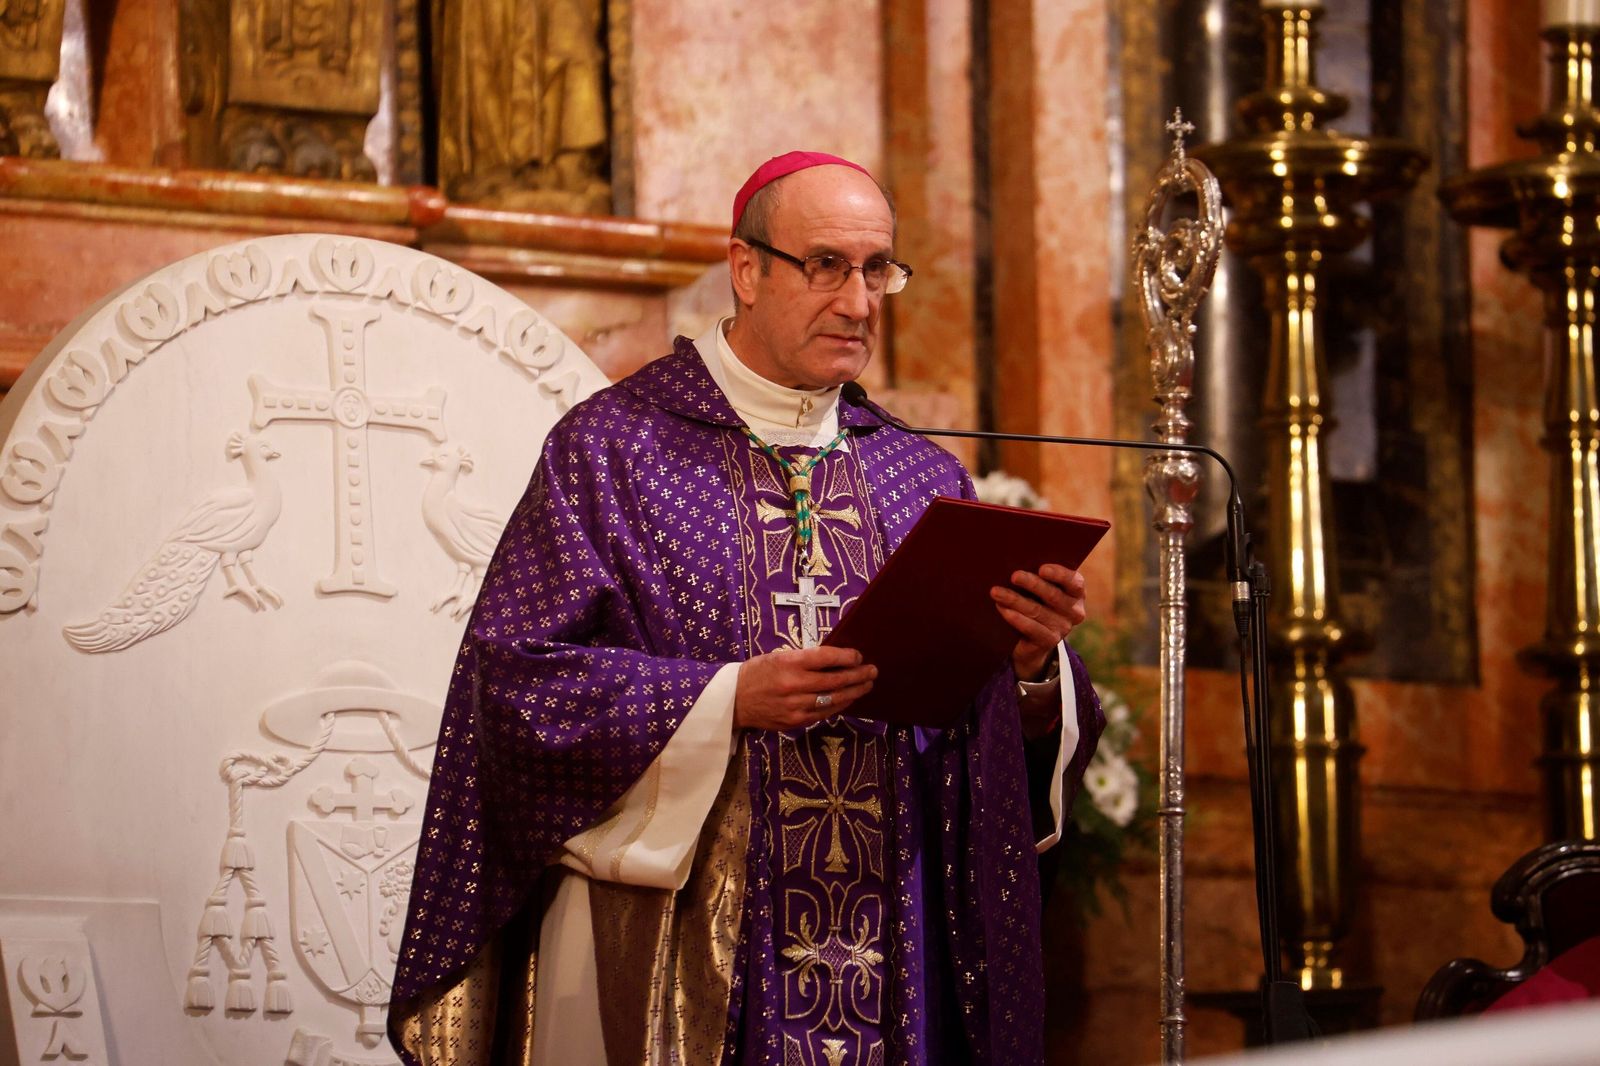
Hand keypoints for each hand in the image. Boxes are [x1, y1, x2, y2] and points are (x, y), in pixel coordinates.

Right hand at [734, 646, 876, 731]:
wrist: (734, 701)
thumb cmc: (757, 673)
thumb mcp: (778, 657)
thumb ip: (804, 659)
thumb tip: (835, 660)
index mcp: (789, 663)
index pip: (826, 657)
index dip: (847, 656)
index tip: (858, 655)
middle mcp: (794, 684)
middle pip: (836, 680)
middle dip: (858, 675)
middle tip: (872, 671)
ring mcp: (796, 706)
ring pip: (834, 699)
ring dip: (854, 692)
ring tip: (867, 685)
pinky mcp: (796, 721)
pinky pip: (824, 713)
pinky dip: (839, 705)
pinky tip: (848, 699)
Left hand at [991, 564, 1086, 681]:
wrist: (1032, 638)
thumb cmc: (1035, 600)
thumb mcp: (1040, 587)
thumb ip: (1037, 575)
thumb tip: (1017, 559)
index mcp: (1076, 592)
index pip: (1074, 582)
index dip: (1059, 574)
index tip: (1041, 569)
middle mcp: (1074, 611)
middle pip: (1053, 595)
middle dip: (1032, 584)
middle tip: (1014, 576)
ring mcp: (1063, 628)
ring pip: (1036, 610)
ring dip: (1014, 600)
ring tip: (996, 592)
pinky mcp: (1049, 641)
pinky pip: (1031, 628)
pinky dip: (1015, 618)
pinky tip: (1002, 609)